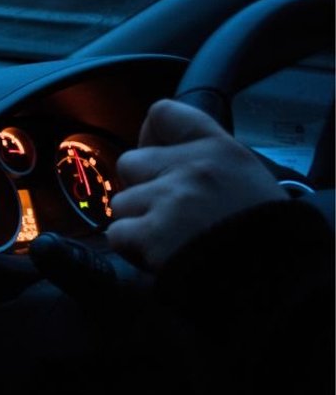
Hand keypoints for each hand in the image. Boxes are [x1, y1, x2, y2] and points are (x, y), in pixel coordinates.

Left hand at [106, 99, 285, 270]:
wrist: (277, 280)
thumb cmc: (265, 234)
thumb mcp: (247, 178)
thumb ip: (206, 163)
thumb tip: (161, 157)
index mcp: (219, 148)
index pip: (163, 113)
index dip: (150, 137)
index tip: (156, 159)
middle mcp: (192, 167)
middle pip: (129, 163)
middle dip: (141, 189)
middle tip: (167, 213)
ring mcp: (170, 199)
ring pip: (121, 203)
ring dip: (136, 223)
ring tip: (169, 239)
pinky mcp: (153, 233)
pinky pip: (117, 234)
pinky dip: (131, 249)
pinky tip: (159, 256)